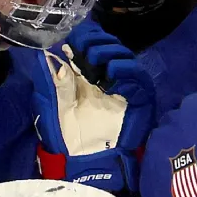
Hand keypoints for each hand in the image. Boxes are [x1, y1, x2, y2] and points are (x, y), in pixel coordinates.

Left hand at [13, 22, 154, 193]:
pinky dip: (125, 73)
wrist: (88, 160)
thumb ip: (57, 83)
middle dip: (98, 43)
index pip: (94, 42)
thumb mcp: (56, 105)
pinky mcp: (141, 99)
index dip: (86, 36)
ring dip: (110, 54)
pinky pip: (138, 80)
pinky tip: (111, 78)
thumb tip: (55, 60)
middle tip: (86, 51)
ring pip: (126, 57)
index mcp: (89, 72)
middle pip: (111, 45)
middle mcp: (110, 75)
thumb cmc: (70, 133)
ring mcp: (127, 86)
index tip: (74, 39)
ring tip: (96, 62)